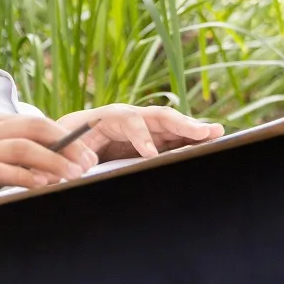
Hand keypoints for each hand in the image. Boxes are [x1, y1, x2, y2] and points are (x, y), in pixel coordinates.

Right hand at [0, 114, 100, 211]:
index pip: (36, 122)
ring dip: (53, 161)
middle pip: (35, 128)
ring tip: (73, 175)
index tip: (88, 153)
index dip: (66, 136)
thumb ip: (8, 153)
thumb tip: (47, 164)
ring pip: (23, 147)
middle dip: (67, 145)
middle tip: (89, 163)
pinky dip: (25, 176)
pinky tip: (42, 185)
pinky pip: (1, 170)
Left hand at [56, 103, 222, 160]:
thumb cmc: (68, 141)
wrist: (73, 135)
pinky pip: (175, 137)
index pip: (129, 122)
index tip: (149, 154)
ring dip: (195, 130)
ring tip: (218, 133)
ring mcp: (145, 126)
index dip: (140, 137)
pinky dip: (192, 140)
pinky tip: (211, 143)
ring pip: (173, 125)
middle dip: (181, 124)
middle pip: (159, 117)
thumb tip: (78, 167)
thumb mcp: (66, 147)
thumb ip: (71, 156)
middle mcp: (131, 116)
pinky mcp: (154, 138)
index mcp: (108, 117)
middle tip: (203, 133)